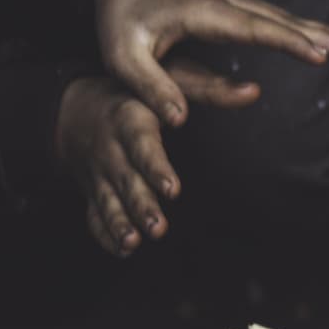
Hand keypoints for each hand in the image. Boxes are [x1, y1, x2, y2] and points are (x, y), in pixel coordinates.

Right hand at [55, 77, 191, 256]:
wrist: (76, 107)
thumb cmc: (137, 92)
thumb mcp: (169, 78)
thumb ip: (208, 89)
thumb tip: (252, 92)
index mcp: (129, 118)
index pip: (142, 145)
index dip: (156, 167)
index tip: (173, 189)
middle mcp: (111, 148)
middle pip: (126, 180)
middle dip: (140, 205)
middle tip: (158, 228)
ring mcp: (99, 173)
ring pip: (108, 201)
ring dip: (119, 223)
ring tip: (134, 242)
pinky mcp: (93, 191)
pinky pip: (94, 215)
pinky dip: (105, 234)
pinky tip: (122, 251)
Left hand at [89, 0, 328, 127]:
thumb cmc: (121, 17)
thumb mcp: (122, 57)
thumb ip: (150, 87)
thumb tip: (180, 121)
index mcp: (202, 11)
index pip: (253, 28)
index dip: (288, 41)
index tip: (320, 54)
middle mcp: (228, 0)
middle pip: (282, 20)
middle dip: (321, 37)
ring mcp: (237, 0)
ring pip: (288, 17)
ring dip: (326, 33)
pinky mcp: (241, 6)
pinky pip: (282, 19)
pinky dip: (312, 30)